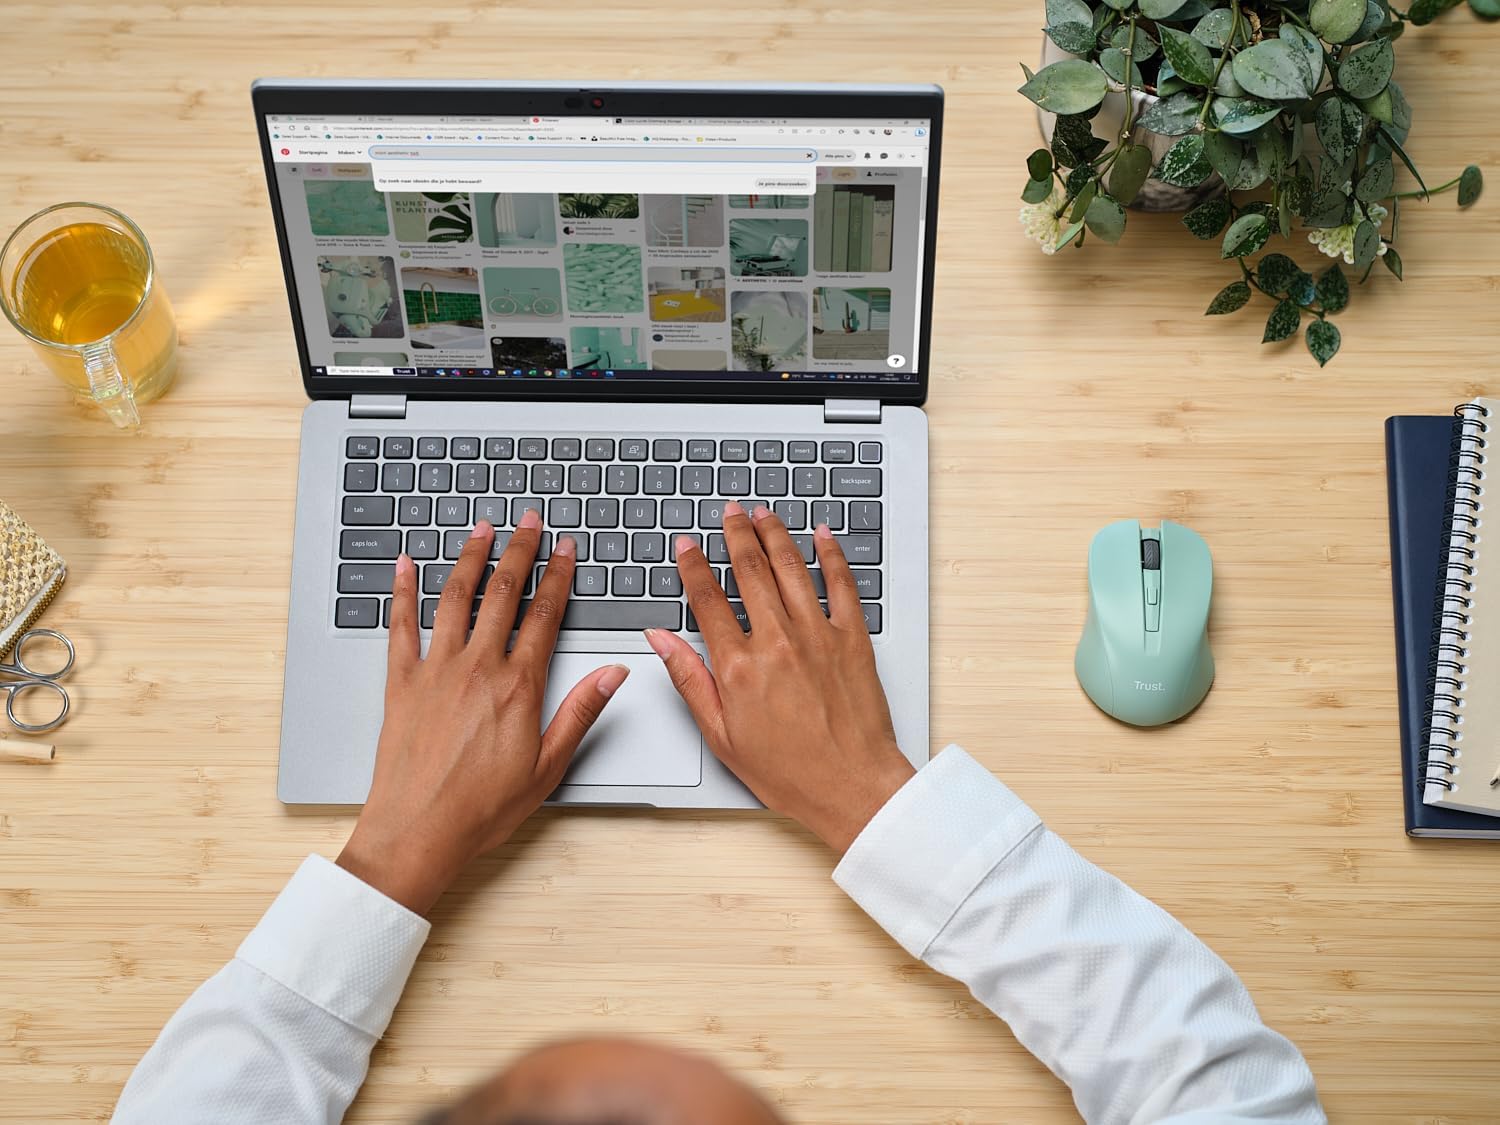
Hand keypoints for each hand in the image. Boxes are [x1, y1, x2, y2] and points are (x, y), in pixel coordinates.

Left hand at [337, 512, 628, 913]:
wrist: (418, 832)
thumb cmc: (482, 809)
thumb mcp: (549, 766)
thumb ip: (581, 712)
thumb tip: (614, 674)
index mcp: (518, 686)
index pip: (545, 616)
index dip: (559, 577)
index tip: (566, 550)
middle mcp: (477, 668)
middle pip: (503, 594)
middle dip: (519, 551)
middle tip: (529, 522)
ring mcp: (435, 671)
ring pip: (455, 598)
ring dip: (470, 558)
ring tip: (481, 529)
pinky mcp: (400, 683)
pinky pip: (401, 626)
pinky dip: (402, 592)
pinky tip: (405, 566)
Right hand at [645, 502, 913, 852]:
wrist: (853, 787)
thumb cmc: (790, 772)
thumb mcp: (721, 735)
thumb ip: (689, 680)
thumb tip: (661, 640)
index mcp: (739, 667)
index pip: (707, 599)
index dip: (694, 566)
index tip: (687, 546)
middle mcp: (777, 642)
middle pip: (750, 570)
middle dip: (735, 535)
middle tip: (729, 513)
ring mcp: (817, 636)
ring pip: (791, 568)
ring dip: (774, 535)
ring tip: (763, 514)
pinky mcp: (853, 639)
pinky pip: (841, 584)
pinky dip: (831, 555)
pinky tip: (822, 536)